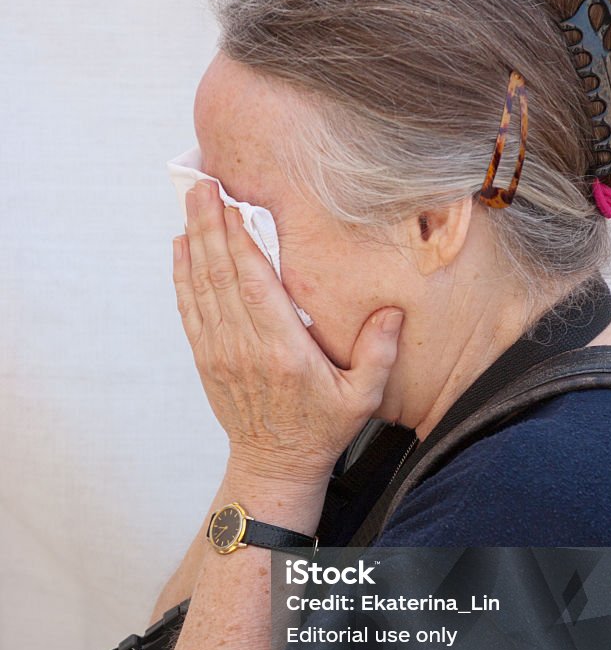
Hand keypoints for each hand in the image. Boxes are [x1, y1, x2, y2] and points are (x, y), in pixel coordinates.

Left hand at [172, 179, 403, 485]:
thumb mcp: (362, 397)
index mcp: (284, 351)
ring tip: (191, 201)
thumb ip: (378, 353)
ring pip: (202, 286)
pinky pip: (189, 308)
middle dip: (211, 225)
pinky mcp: (207, 358)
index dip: (242, 242)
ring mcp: (220, 352)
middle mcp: (246, 347)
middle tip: (204, 184)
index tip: (235, 204)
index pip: (256, 285)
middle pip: (222, 275)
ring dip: (194, 240)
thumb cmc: (321, 428)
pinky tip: (180, 245)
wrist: (276, 464)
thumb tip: (391, 312)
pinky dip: (182, 274)